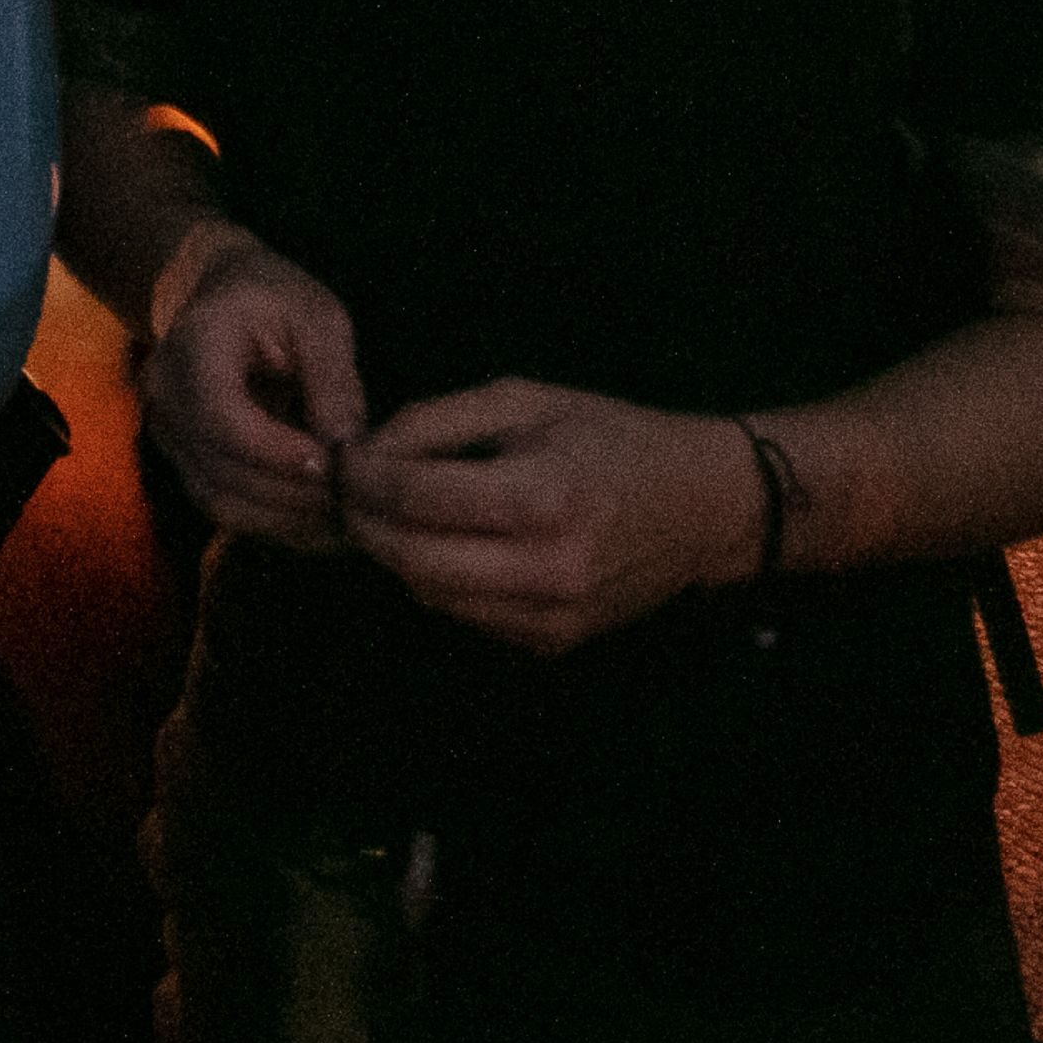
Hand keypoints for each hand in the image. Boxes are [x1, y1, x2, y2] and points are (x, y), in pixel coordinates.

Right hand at [145, 222, 369, 548]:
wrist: (215, 294)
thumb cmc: (272, 296)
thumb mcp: (315, 317)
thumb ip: (333, 379)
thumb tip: (350, 451)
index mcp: (193, 347)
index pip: (221, 418)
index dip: (275, 452)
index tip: (333, 465)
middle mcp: (166, 398)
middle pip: (222, 472)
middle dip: (292, 495)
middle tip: (354, 501)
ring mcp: (168, 436)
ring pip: (221, 502)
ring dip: (285, 520)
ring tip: (344, 518)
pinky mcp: (185, 462)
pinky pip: (226, 506)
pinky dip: (274, 521)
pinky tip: (320, 520)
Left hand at [336, 377, 761, 654]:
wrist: (702, 505)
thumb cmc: (612, 436)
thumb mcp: (526, 401)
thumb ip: (438, 422)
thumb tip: (366, 451)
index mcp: (542, 495)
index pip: (416, 497)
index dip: (363, 477)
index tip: (340, 458)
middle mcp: (547, 568)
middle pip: (412, 558)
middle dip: (363, 523)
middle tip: (344, 491)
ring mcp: (551, 615)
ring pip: (430, 595)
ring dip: (394, 555)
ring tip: (383, 514)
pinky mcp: (552, 642)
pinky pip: (466, 614)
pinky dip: (438, 579)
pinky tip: (441, 542)